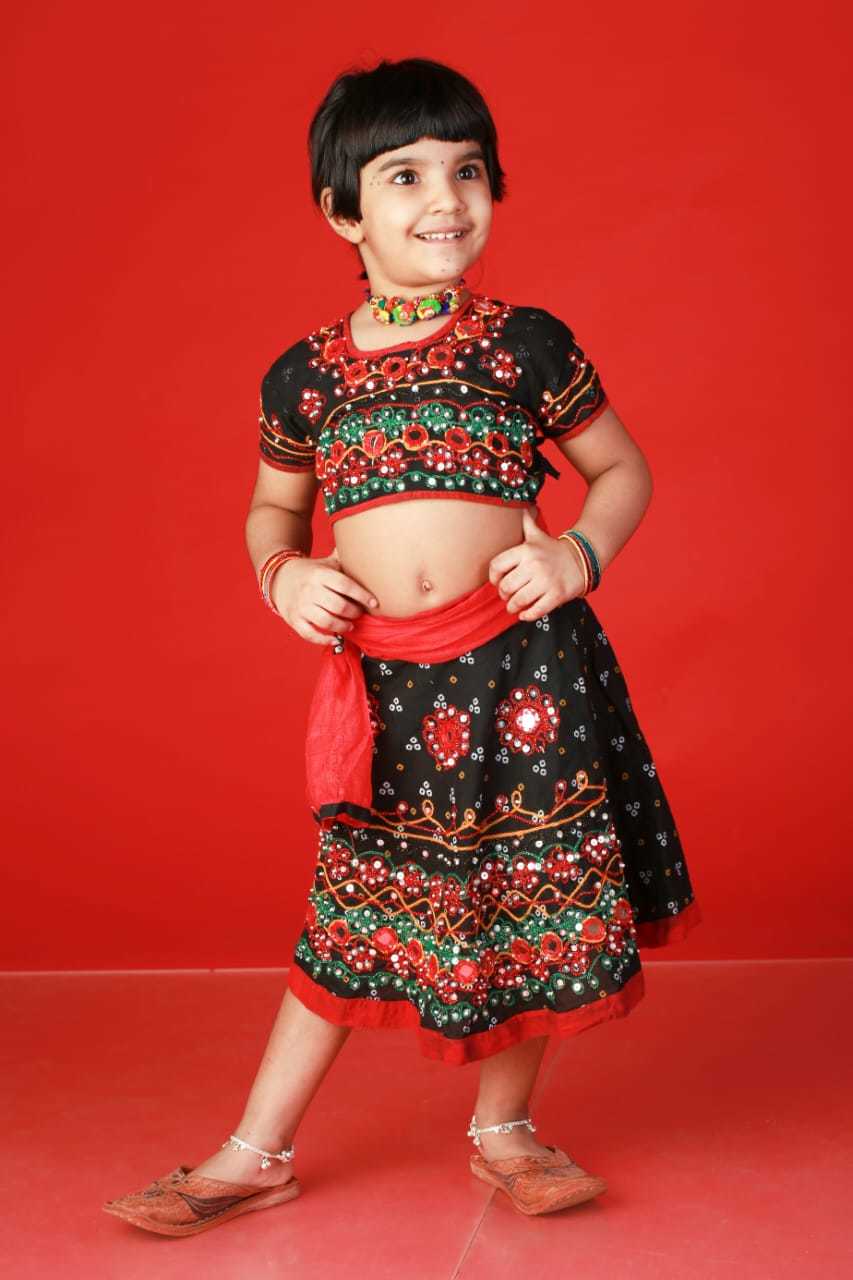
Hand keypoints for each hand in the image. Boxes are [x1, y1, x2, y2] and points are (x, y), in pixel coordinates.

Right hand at [271, 550, 378, 645]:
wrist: (280, 578)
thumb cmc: (311, 572)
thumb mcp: (326, 563)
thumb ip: (344, 559)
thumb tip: (366, 548)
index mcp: (320, 574)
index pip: (345, 585)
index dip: (362, 595)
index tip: (374, 603)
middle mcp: (310, 590)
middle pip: (338, 606)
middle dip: (354, 613)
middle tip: (359, 614)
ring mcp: (301, 606)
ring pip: (326, 622)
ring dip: (343, 626)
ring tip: (350, 625)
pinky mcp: (294, 619)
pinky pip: (310, 634)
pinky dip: (324, 639)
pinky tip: (335, 638)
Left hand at [487, 506, 585, 620]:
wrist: (582, 559)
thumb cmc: (553, 550)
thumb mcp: (537, 535)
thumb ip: (524, 522)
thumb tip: (517, 505)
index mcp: (525, 550)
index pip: (496, 566)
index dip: (493, 577)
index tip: (496, 581)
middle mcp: (534, 565)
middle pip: (506, 587)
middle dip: (503, 594)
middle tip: (506, 596)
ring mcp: (546, 581)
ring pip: (518, 601)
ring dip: (512, 607)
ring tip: (513, 606)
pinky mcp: (557, 595)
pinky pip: (536, 611)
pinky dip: (527, 615)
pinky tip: (525, 614)